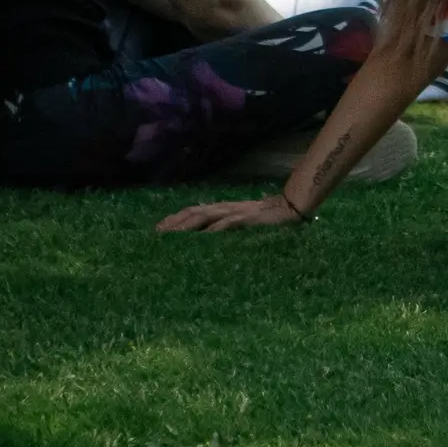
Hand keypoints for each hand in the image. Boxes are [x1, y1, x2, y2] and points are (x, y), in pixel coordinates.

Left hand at [156, 193, 305, 233]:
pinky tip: (202, 238)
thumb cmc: (267, 220)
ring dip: (186, 226)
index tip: (157, 231)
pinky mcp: (247, 219)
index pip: (192, 211)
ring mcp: (235, 213)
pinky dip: (213, 230)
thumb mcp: (242, 224)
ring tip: (171, 236)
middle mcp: (224, 209)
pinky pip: (227, 224)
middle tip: (156, 235)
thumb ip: (225, 227)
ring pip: (204, 216)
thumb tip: (205, 238)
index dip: (174, 220)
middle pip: (193, 212)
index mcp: (222, 210)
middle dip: (173, 223)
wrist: (291, 208)